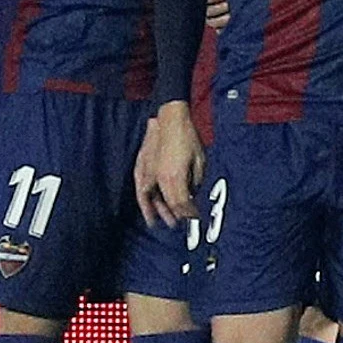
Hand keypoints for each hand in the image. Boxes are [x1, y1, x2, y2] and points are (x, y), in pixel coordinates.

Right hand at [133, 102, 204, 227]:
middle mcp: (160, 179)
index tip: (195, 218)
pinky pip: (142, 189)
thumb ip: (196, 181)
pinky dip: (144, 201)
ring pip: (151, 199)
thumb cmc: (187, 137)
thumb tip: (193, 193)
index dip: (189, 214)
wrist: (170, 119)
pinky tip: (145, 206)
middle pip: (168, 204)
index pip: (182, 205)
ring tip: (157, 223)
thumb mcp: (199, 161)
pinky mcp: (142, 167)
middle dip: (176, 215)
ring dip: (156, 211)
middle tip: (182, 223)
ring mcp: (149, 173)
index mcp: (176, 178)